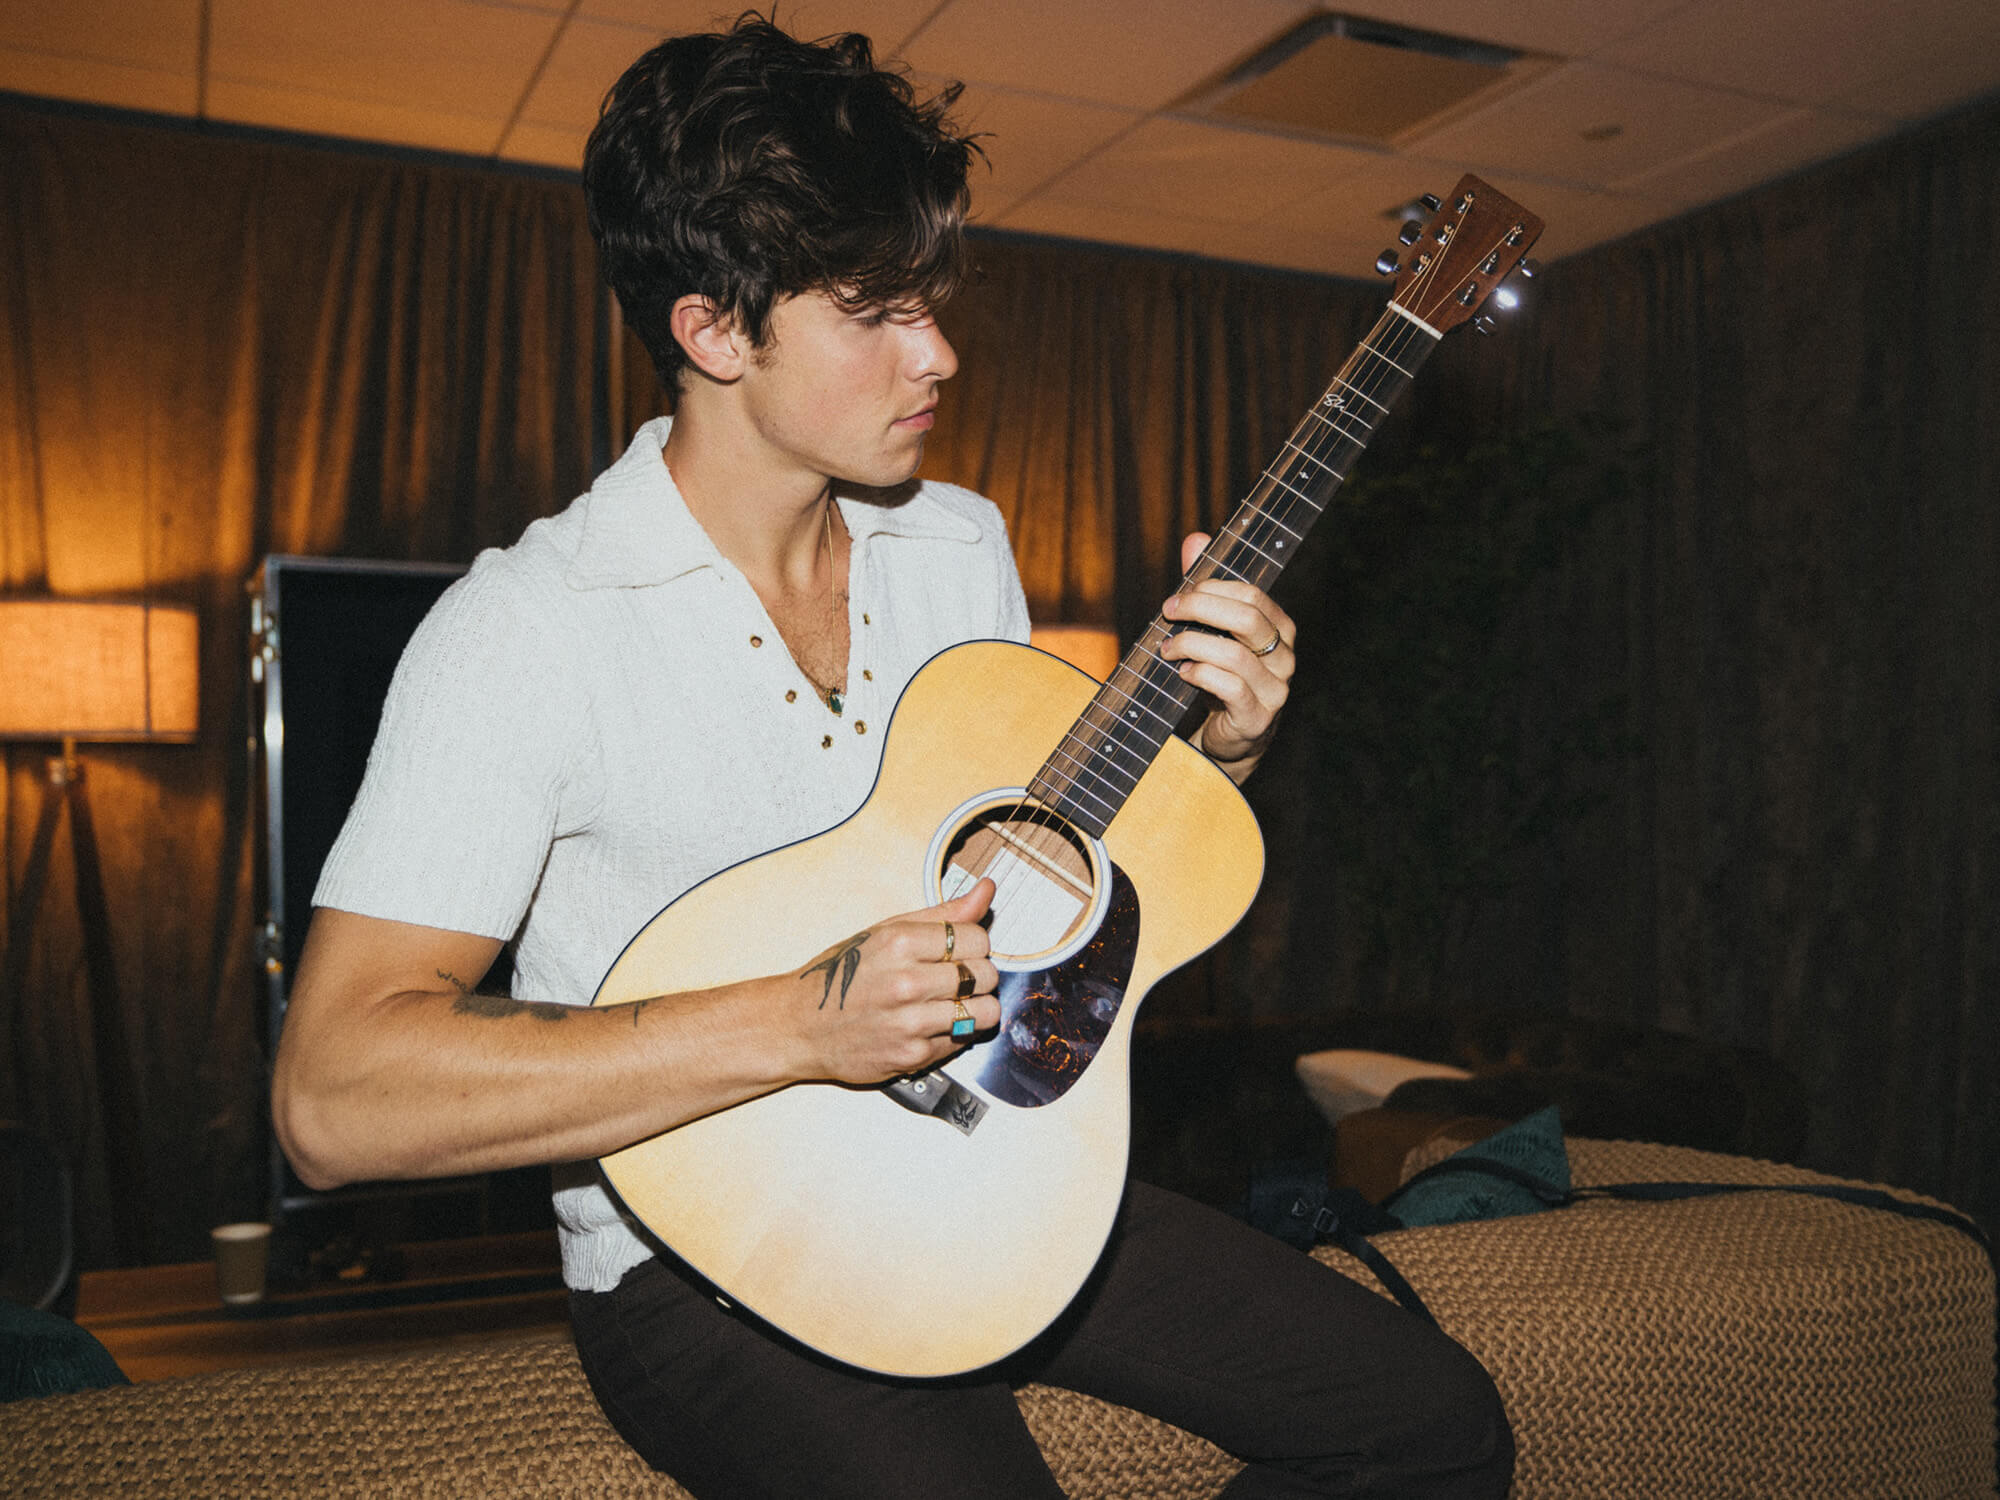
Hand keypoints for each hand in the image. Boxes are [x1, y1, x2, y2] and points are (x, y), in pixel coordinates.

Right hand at [794, 879, 1002, 1084]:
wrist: (800, 1026)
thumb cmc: (842, 977)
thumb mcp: (885, 932)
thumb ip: (943, 914)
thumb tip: (987, 889)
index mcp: (900, 943)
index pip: (978, 938)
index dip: (974, 944)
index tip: (959, 950)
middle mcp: (907, 983)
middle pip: (986, 975)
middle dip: (977, 975)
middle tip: (954, 977)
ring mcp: (911, 1023)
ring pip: (986, 1012)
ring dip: (975, 1007)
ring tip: (950, 1002)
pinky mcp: (913, 1056)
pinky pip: (963, 1040)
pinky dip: (953, 1032)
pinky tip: (929, 1023)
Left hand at [1159, 532, 1294, 782]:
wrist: (1232, 735)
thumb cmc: (1222, 674)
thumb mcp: (1213, 630)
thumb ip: (1206, 587)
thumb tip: (1195, 539)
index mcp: (1279, 628)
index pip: (1251, 594)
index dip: (1211, 589)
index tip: (1178, 596)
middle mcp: (1284, 656)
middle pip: (1247, 618)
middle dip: (1200, 609)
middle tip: (1167, 613)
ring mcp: (1275, 688)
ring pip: (1234, 655)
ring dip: (1190, 646)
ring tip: (1166, 649)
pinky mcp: (1257, 716)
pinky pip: (1228, 687)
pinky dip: (1198, 674)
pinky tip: (1182, 673)